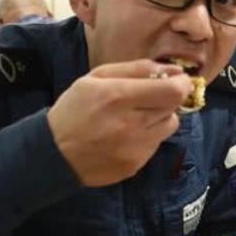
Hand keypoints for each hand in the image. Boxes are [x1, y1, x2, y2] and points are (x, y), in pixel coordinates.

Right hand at [47, 60, 192, 186]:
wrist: (55, 152)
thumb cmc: (76, 108)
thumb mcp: (97, 77)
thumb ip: (137, 69)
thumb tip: (173, 71)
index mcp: (118, 96)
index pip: (172, 91)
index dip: (181, 83)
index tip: (176, 80)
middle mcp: (130, 124)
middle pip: (173, 107)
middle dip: (168, 98)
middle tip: (150, 96)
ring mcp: (134, 148)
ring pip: (169, 126)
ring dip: (160, 117)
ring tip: (136, 116)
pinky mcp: (135, 165)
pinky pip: (156, 144)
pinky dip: (148, 136)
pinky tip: (126, 135)